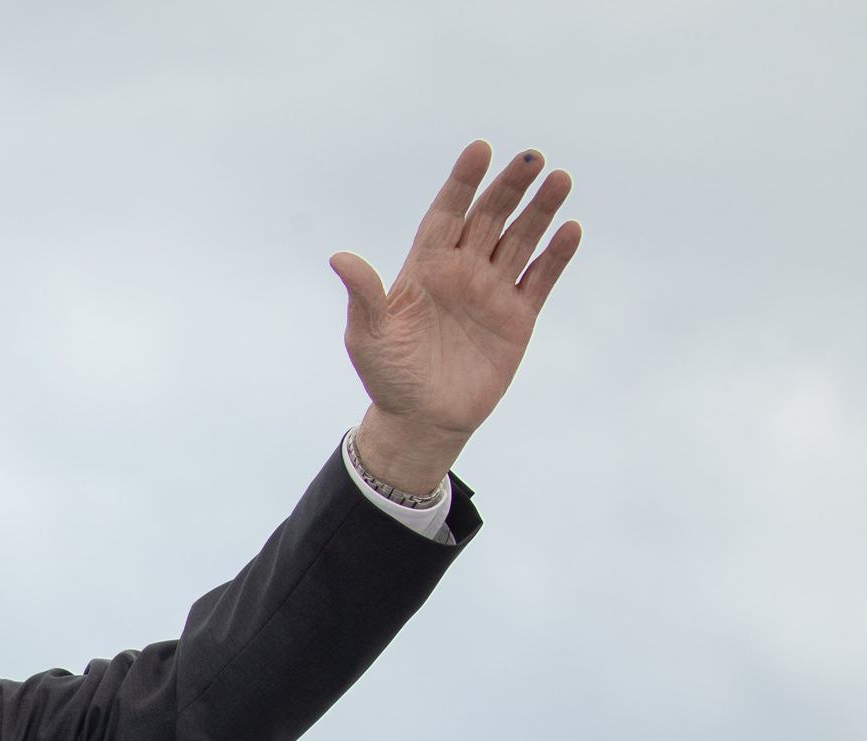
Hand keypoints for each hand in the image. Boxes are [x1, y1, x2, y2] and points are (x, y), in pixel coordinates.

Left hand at [331, 140, 582, 493]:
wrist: (421, 421)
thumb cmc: (388, 377)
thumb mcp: (368, 337)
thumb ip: (364, 296)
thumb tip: (339, 258)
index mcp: (425, 268)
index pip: (445, 214)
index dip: (461, 183)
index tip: (479, 150)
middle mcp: (461, 271)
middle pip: (489, 218)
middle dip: (508, 187)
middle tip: (530, 157)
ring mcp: (491, 292)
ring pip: (520, 240)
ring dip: (540, 211)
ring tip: (559, 180)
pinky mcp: (517, 317)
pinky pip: (540, 279)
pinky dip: (556, 256)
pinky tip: (570, 231)